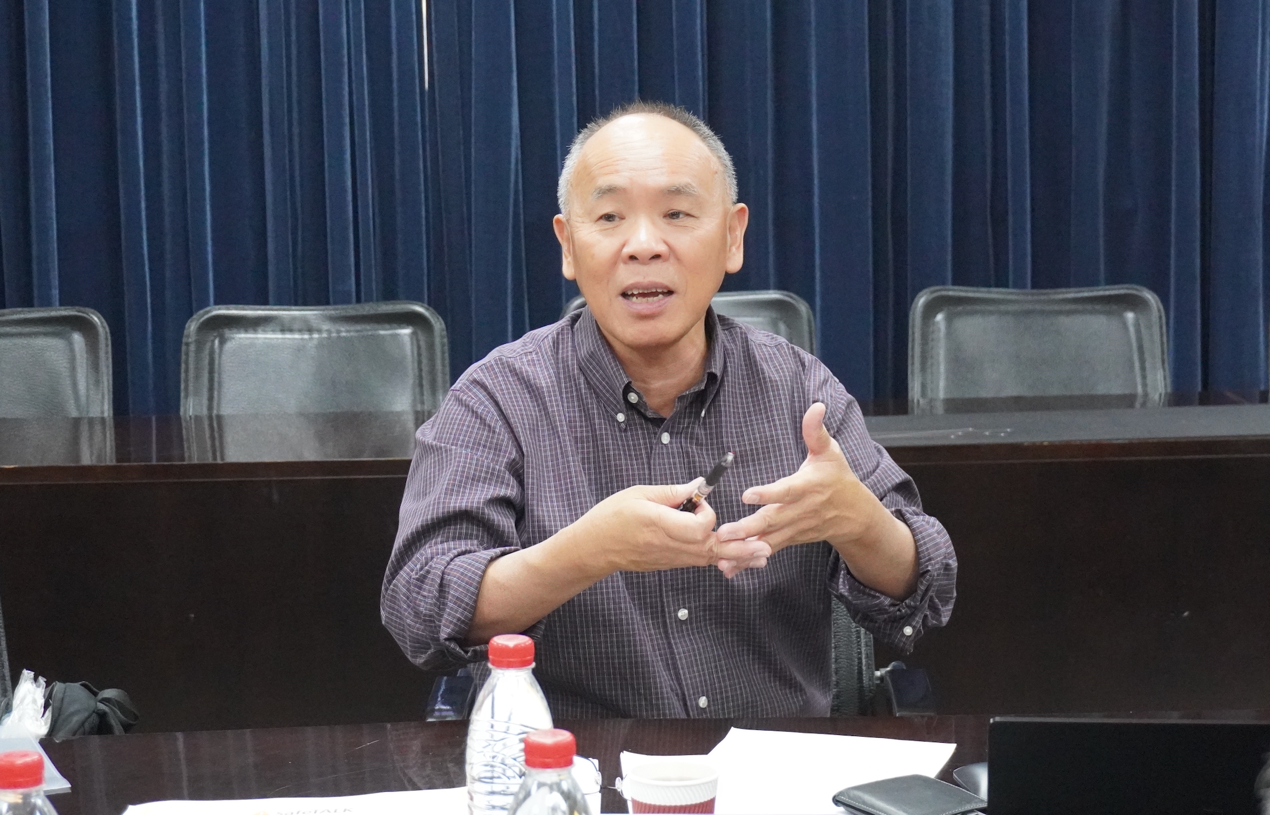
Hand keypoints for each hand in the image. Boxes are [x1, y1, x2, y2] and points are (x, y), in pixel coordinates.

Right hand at [576, 480, 769, 576]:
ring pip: (709, 558)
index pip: (699, 527)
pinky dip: (719, 559)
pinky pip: (699, 562)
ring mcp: (670, 558)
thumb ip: (671, 492)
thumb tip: (698, 486)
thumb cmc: (611, 517)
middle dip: (740, 546)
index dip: (707, 513)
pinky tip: (735, 558)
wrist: (594, 549)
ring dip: (737, 556)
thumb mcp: (638, 494)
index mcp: (660, 524)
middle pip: (712, 548)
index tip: (698, 501)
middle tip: (766, 545)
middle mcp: (669, 545)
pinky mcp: (669, 564)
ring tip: (762, 556)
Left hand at [716, 402, 888, 562]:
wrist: (855, 515)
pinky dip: (749, 561)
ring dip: (744, 549)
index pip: (786, 491)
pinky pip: (768, 551)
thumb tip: (816, 405)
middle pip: (772, 520)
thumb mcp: (830, 452)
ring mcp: (795, 528)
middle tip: (725, 533)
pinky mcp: (789, 539)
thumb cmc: (838, 478)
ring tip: (720, 555)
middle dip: (748, 528)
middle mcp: (800, 511)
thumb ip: (816, 431)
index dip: (768, 493)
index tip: (748, 494)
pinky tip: (730, 568)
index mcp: (807, 487)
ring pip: (768, 540)